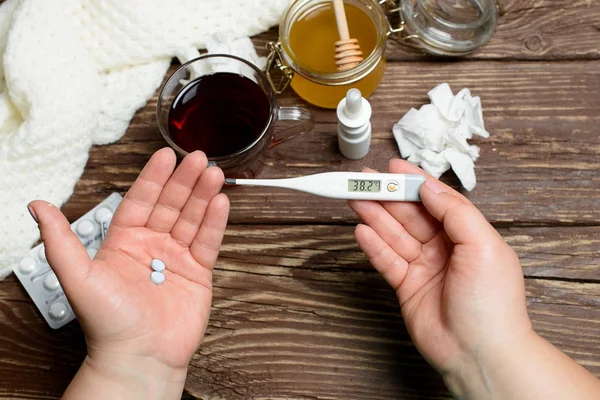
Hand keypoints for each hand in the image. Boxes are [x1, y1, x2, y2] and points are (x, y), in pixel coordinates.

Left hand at [28, 148, 228, 398]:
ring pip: (192, 218)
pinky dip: (215, 222)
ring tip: (214, 173)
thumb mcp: (78, 275)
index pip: (141, 200)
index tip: (166, 155)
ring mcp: (176, 259)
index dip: (154, 177)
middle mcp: (151, 247)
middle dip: (185, 180)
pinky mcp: (198, 273)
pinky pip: (208, 241)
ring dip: (203, 195)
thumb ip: (61, 239)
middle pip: (171, 205)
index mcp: (124, 242)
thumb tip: (37, 206)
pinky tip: (220, 202)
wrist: (139, 356)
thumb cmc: (107, 322)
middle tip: (198, 158)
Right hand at [348, 159, 531, 378]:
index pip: (435, 200)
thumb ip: (455, 212)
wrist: (480, 354)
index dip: (413, 182)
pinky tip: (360, 230)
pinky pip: (386, 260)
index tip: (391, 167)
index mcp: (467, 234)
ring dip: (374, 215)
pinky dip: (373, 246)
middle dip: (386, 196)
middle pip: (409, 215)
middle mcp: (444, 248)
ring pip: (394, 234)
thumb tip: (429, 187)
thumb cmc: (492, 303)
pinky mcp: (407, 287)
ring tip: (353, 197)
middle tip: (361, 180)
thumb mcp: (483, 245)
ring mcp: (424, 267)